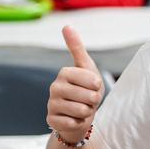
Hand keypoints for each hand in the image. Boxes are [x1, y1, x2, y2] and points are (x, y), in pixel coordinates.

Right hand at [46, 26, 103, 142]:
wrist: (79, 114)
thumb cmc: (86, 89)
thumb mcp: (86, 67)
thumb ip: (77, 47)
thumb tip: (66, 25)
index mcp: (64, 73)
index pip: (93, 80)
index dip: (98, 86)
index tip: (93, 86)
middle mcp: (54, 87)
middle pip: (89, 96)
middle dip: (94, 101)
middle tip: (88, 100)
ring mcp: (51, 105)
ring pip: (81, 111)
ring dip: (87, 112)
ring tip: (82, 109)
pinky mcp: (51, 120)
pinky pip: (73, 123)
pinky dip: (78, 122)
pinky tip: (73, 119)